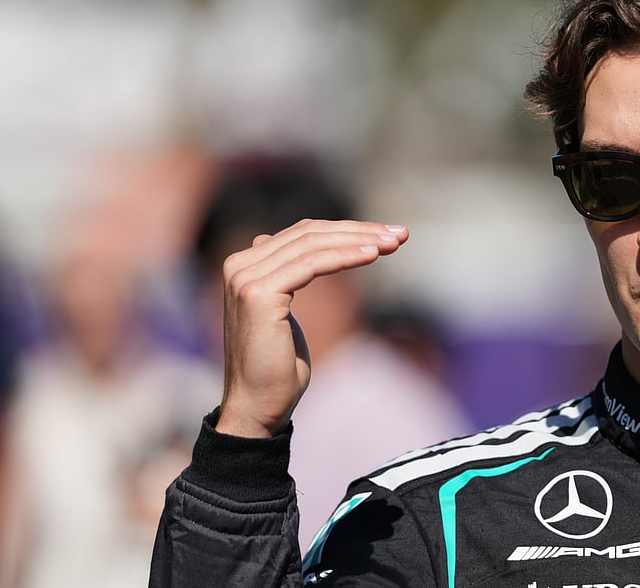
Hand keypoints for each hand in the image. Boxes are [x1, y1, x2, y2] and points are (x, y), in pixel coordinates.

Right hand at [215, 219, 408, 437]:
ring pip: (314, 246)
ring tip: (395, 243)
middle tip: (400, 234)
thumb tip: (299, 256)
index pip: (303, 234)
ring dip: (360, 240)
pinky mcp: (259, 294)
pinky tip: (373, 256)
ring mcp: (245, 278)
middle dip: (360, 230)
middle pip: (310, 234)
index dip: (347, 230)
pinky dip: (345, 257)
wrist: (258, 408)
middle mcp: (239, 266)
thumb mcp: (286, 314)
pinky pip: (312, 265)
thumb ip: (288, 279)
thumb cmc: (278, 368)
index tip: (387, 234)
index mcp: (244, 266)